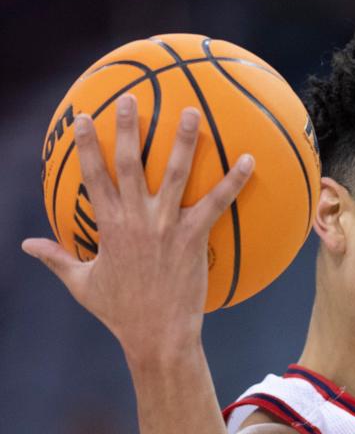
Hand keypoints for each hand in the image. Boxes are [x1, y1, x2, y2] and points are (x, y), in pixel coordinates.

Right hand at [22, 94, 253, 362]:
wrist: (157, 335)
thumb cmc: (121, 312)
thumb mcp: (82, 284)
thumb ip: (56, 258)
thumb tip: (27, 245)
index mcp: (109, 225)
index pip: (93, 176)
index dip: (87, 145)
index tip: (84, 117)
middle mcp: (136, 219)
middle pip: (131, 163)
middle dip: (129, 128)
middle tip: (131, 98)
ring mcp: (166, 226)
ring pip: (176, 174)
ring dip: (184, 141)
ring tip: (192, 111)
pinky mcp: (194, 238)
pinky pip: (217, 203)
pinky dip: (233, 181)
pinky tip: (248, 160)